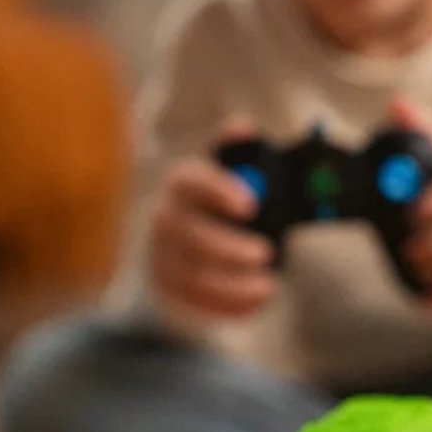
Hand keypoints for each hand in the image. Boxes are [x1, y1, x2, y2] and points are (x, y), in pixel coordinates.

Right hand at [148, 115, 276, 318]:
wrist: (218, 232)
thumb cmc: (238, 197)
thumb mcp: (246, 171)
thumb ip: (247, 152)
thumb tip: (243, 126)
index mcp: (185, 181)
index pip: (193, 181)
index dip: (219, 191)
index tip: (252, 205)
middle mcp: (166, 216)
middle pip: (188, 233)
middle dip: (227, 247)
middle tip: (267, 253)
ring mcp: (162, 252)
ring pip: (189, 273)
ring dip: (231, 283)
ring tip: (270, 285)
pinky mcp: (167, 283)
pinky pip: (191, 301)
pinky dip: (225, 305)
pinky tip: (257, 301)